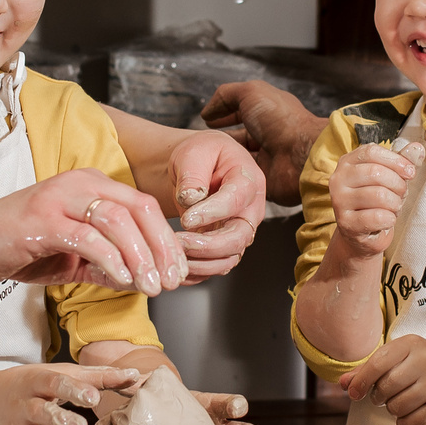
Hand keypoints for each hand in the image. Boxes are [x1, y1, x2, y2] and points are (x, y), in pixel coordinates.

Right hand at [0, 170, 185, 295]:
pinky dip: (111, 259)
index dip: (167, 240)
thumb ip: (108, 266)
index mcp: (91, 186)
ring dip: (141, 257)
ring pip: (118, 221)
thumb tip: (144, 282)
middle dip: (162, 248)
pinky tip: (123, 280)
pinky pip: (88, 238)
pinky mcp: (42, 220)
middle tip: (172, 281)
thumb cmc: (20, 246)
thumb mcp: (74, 257)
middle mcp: (79, 184)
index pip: (144, 206)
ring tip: (152, 286)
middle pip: (139, 209)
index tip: (179, 272)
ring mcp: (59, 199)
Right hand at [0, 363, 144, 424]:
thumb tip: (135, 376)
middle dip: (60, 420)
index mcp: (37, 381)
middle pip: (41, 412)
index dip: (73, 390)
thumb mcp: (59, 374)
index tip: (94, 397)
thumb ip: (98, 377)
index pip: (55, 383)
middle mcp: (24, 406)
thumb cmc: (33, 385)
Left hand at [166, 130, 264, 283]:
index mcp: (248, 180)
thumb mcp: (194, 153)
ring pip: (229, 258)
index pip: (237, 200)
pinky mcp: (225, 246)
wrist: (198, 167)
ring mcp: (239, 230)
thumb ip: (193, 173)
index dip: (213, 212)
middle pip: (239, 237)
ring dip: (202, 262)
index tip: (188, 218)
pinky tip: (177, 267)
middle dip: (209, 245)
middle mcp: (250, 210)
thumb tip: (191, 199)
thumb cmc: (200, 155)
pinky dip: (197, 272)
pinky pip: (216, 266)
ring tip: (175, 254)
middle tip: (181, 241)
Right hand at [200, 81, 327, 207]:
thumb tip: (207, 112)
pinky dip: (228, 175)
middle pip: (237, 137)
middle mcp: (267, 135)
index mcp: (268, 113)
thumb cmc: (280, 120)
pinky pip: (240, 177)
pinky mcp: (263, 180)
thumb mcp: (251, 93)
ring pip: (236, 158)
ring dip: (221, 157)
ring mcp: (266, 159)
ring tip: (202, 157)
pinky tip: (213, 173)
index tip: (206, 119)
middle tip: (200, 140)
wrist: (301, 155)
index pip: (241, 112)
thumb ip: (227, 95)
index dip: (223, 114)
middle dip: (219, 137)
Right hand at [327, 141, 422, 256]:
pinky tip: (387, 220)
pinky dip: (390, 219)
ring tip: (394, 207)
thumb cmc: (376, 202)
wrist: (362, 234)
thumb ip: (402, 162)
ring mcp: (339, 201)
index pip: (371, 152)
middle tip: (402, 194)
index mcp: (347, 162)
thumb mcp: (390, 178)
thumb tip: (417, 148)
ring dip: (395, 203)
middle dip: (397, 184)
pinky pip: (377, 217)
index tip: (410, 172)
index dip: (395, 160)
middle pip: (375, 172)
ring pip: (378, 195)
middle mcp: (338, 179)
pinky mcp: (346, 223)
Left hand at [340, 334, 425, 424]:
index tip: (353, 393)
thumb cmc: (417, 366)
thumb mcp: (395, 359)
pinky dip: (404, 424)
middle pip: (387, 387)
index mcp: (411, 344)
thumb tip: (342, 384)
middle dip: (379, 397)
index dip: (361, 381)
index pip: (378, 363)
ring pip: (398, 407)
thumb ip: (367, 370)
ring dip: (393, 410)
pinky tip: (407, 416)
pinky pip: (413, 422)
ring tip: (400, 402)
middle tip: (384, 396)